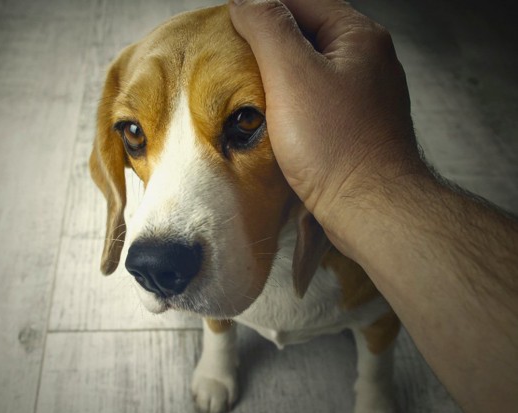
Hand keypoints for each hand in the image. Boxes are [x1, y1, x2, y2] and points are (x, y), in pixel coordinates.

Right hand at [229, 0, 428, 243]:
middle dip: (268, 42)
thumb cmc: (334, 143)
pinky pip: (317, 100)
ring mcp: (365, 95)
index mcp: (359, 37)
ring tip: (246, 86)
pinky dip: (292, 101)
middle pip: (308, 35)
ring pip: (312, 69)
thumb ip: (267, 29)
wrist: (369, 207)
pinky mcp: (357, 126)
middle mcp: (368, 61)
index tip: (228, 25)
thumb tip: (245, 2)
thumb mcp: (292, 74)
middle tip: (232, 55)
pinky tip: (272, 116)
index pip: (302, 2)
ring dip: (278, 74)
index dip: (261, 9)